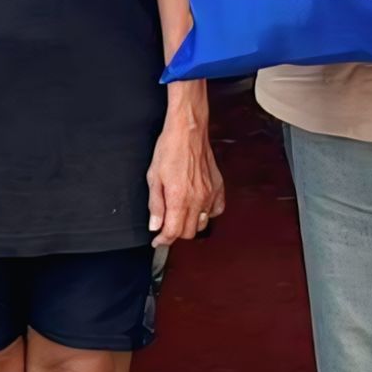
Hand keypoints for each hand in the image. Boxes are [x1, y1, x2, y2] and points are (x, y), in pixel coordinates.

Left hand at [148, 94, 223, 247]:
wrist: (188, 131)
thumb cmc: (170, 148)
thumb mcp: (153, 177)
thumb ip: (155, 204)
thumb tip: (155, 224)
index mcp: (179, 198)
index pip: (173, 232)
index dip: (163, 240)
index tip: (157, 240)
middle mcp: (197, 199)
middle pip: (188, 232)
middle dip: (175, 233)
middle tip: (165, 226)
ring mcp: (210, 194)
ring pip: (202, 224)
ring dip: (190, 225)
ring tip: (180, 216)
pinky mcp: (218, 187)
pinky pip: (216, 211)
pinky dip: (207, 214)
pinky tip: (198, 207)